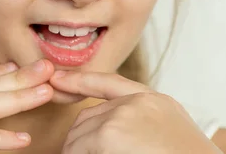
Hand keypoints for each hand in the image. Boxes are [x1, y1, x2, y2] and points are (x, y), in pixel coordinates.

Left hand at [50, 71, 222, 153]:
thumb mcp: (168, 133)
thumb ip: (138, 121)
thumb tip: (99, 133)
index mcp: (155, 101)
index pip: (109, 84)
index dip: (81, 81)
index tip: (58, 79)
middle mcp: (137, 102)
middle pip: (88, 116)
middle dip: (81, 139)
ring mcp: (122, 115)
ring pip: (78, 135)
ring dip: (78, 153)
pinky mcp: (108, 135)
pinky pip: (77, 150)